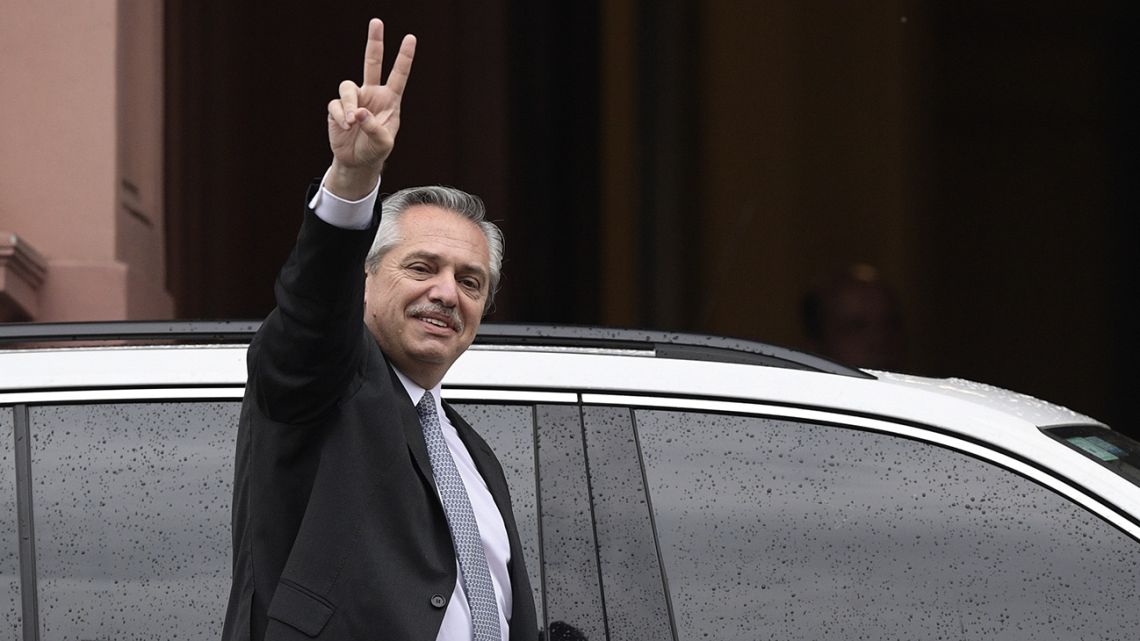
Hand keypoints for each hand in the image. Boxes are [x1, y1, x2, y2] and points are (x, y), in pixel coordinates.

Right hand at [325, 19, 415, 198]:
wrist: (357, 161)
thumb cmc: (376, 150)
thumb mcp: (383, 143)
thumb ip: (375, 128)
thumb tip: (359, 113)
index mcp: (389, 100)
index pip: (398, 75)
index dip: (404, 57)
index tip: (410, 38)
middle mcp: (372, 94)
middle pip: (372, 62)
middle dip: (374, 42)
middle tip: (377, 21)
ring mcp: (354, 99)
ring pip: (347, 87)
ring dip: (349, 104)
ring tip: (352, 123)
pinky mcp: (338, 108)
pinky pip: (336, 104)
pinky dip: (340, 116)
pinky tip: (345, 128)